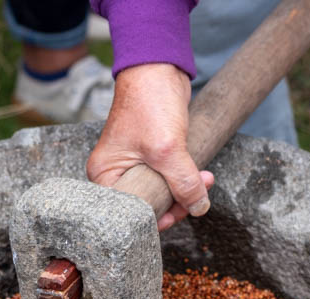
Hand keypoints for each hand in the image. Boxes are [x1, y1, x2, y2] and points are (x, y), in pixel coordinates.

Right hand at [86, 63, 213, 230]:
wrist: (159, 68)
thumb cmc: (149, 103)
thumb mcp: (167, 150)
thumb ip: (183, 183)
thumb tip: (198, 207)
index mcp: (105, 176)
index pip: (128, 214)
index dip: (155, 219)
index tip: (179, 213)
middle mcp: (116, 174)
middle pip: (147, 206)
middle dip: (176, 203)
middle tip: (197, 196)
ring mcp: (135, 166)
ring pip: (163, 193)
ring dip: (186, 191)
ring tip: (205, 179)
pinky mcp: (152, 159)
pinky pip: (170, 180)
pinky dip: (186, 179)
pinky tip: (202, 175)